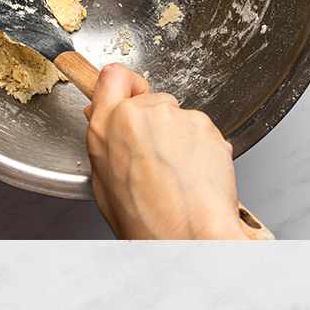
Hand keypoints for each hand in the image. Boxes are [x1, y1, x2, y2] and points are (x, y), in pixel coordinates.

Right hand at [85, 63, 250, 239]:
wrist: (189, 233)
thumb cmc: (146, 219)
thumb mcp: (104, 183)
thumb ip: (107, 145)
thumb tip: (110, 128)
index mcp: (106, 128)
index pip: (112, 76)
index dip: (124, 85)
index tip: (129, 93)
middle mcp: (139, 114)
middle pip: (149, 100)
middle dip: (154, 122)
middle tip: (156, 157)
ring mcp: (175, 116)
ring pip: (177, 117)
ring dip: (178, 137)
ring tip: (177, 174)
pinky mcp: (205, 124)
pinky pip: (201, 130)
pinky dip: (200, 148)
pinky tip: (194, 174)